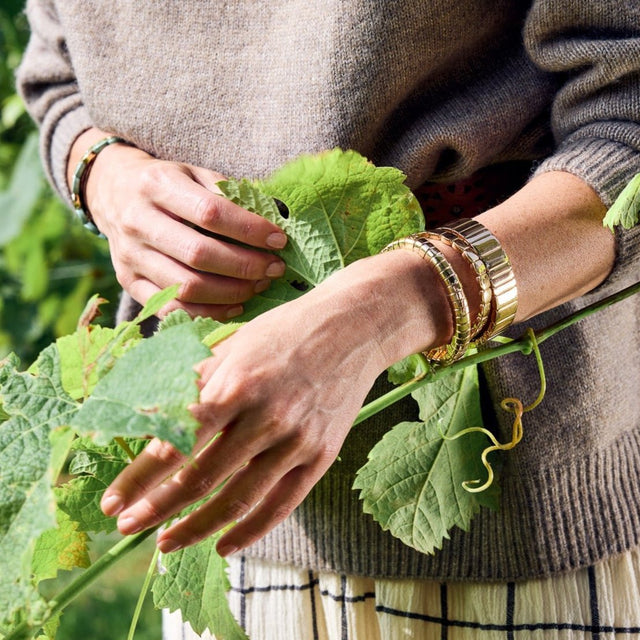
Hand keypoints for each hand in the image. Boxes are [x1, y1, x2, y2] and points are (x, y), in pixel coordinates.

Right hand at [69, 130, 287, 319]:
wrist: (114, 193)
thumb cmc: (169, 184)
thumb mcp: (195, 173)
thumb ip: (229, 195)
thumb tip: (274, 221)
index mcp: (158, 185)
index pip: (211, 213)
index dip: (249, 230)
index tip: (279, 240)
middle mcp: (138, 221)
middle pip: (199, 255)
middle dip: (246, 266)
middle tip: (274, 268)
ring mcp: (130, 255)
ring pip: (186, 287)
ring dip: (232, 292)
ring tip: (259, 285)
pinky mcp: (129, 282)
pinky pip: (172, 308)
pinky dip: (209, 312)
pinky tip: (236, 305)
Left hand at [100, 251, 453, 554]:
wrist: (352, 327)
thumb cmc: (285, 333)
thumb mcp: (234, 345)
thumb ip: (192, 383)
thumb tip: (148, 416)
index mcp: (236, 384)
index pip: (175, 441)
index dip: (139, 477)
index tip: (113, 501)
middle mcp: (265, 417)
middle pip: (200, 478)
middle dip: (156, 508)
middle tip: (127, 527)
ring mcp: (296, 440)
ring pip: (237, 501)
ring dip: (195, 528)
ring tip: (165, 543)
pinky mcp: (320, 456)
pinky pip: (281, 505)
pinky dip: (249, 532)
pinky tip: (224, 545)